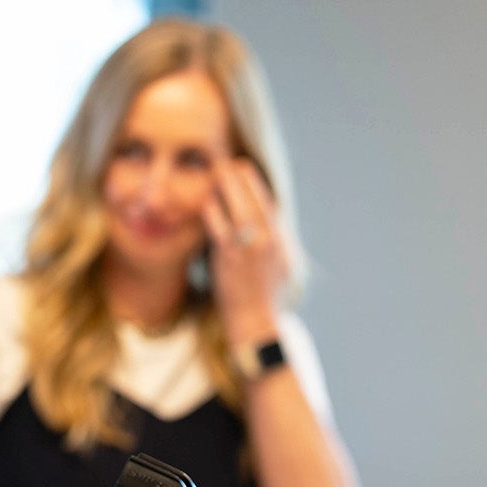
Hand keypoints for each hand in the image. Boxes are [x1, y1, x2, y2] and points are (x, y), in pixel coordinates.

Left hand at [203, 157, 290, 344]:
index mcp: (281, 242)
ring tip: (218, 169)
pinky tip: (205, 198)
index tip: (247, 170)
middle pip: (259, 199)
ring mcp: (251, 249)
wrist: (256, 325)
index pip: (271, 206)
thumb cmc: (262, 300)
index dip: (258, 186)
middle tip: (231, 161)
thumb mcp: (276, 269)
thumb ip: (272, 247)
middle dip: (244, 177)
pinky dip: (214, 210)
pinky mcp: (231, 259)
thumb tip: (266, 231)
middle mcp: (270, 241)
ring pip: (242, 207)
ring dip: (229, 185)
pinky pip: (221, 227)